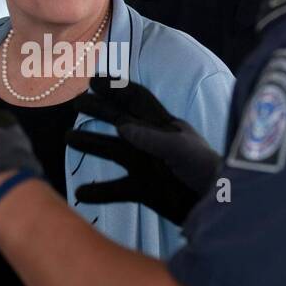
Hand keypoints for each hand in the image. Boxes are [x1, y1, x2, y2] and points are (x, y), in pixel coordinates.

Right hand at [66, 76, 220, 225]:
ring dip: (91, 143)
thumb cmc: (206, 173)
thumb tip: (121, 127)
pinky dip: (99, 191)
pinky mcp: (145, 190)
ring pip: (113, 151)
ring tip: (68, 138)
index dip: (117, 87)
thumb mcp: (181, 151)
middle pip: (119, 120)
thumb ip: (153, 139)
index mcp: (165, 126)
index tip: (94, 79)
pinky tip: (81, 193)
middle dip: (99, 109)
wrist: (217, 206)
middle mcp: (152, 142)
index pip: (137, 99)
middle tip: (76, 102)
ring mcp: (147, 165)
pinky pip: (116, 189)